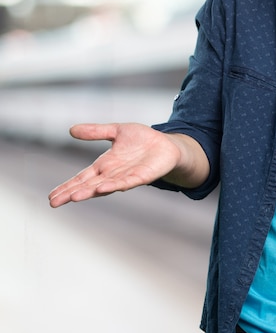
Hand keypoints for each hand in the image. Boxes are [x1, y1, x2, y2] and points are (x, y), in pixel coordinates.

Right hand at [48, 123, 203, 207]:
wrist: (168, 145)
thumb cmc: (143, 140)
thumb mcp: (116, 131)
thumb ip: (96, 132)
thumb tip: (71, 130)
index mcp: (105, 165)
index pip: (82, 177)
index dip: (67, 186)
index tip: (51, 196)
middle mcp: (113, 174)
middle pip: (89, 185)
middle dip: (72, 193)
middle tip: (54, 202)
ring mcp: (127, 176)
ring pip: (105, 186)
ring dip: (90, 191)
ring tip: (74, 197)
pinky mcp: (142, 176)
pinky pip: (127, 182)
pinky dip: (115, 186)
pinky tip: (103, 188)